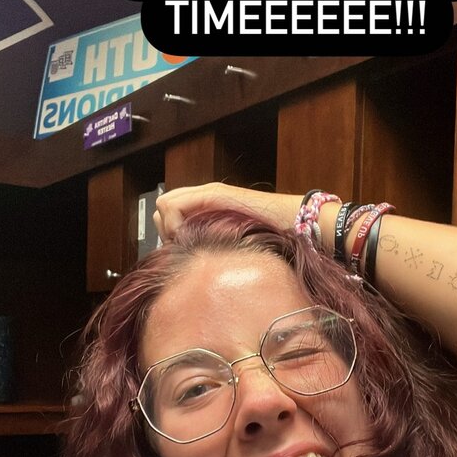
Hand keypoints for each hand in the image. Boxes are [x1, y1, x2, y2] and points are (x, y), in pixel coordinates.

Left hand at [154, 182, 301, 241]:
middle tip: (183, 248)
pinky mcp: (215, 195)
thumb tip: (195, 263)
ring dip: (169, 227)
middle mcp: (204, 195)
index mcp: (207, 206)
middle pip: (161, 207)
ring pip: (164, 204)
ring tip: (188, 244)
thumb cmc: (272, 235)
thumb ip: (215, 246)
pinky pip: (177, 205)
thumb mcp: (234, 244)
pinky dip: (176, 224)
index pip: (167, 213)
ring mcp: (208, 192)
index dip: (167, 233)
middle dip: (165, 230)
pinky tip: (190, 238)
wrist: (295, 221)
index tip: (181, 251)